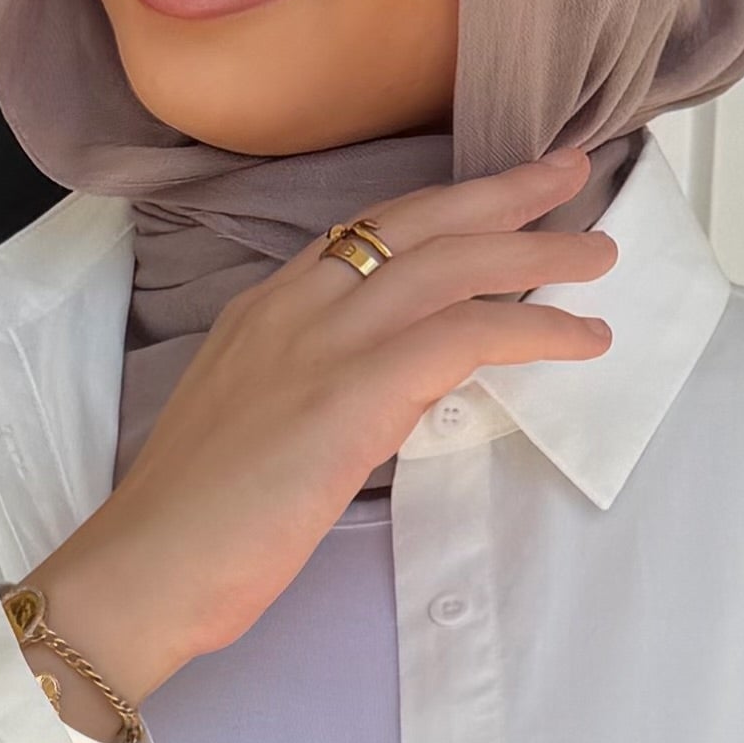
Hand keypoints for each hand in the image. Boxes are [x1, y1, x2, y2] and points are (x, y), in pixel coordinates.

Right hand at [25, 153, 614, 705]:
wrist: (145, 569)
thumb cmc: (194, 526)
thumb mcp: (258, 429)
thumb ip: (321, 394)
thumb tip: (389, 398)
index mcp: (269, 309)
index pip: (370, 231)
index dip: (445, 206)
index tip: (499, 194)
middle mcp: (297, 305)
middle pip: (420, 222)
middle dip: (504, 193)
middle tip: (571, 173)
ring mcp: (323, 341)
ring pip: (453, 265)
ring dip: (538, 257)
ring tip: (598, 260)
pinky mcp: (353, 390)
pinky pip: (465, 334)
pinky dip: (534, 330)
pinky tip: (579, 339)